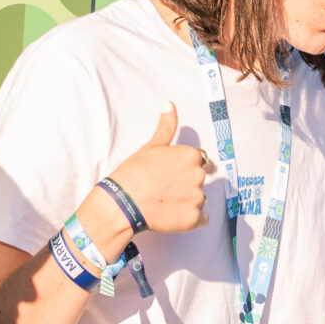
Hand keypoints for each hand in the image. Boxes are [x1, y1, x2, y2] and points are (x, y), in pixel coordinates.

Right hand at [106, 106, 211, 233]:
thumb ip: (166, 126)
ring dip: (189, 201)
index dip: (187, 167)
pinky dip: (190, 219)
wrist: (123, 202)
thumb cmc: (134, 173)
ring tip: (166, 202)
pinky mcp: (193, 219)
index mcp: (191, 156)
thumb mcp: (151, 146)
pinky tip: (173, 215)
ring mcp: (197, 198)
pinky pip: (201, 219)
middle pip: (199, 180)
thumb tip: (170, 104)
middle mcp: (198, 176)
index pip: (200, 161)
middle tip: (165, 188)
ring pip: (200, 199)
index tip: (173, 173)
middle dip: (187, 184)